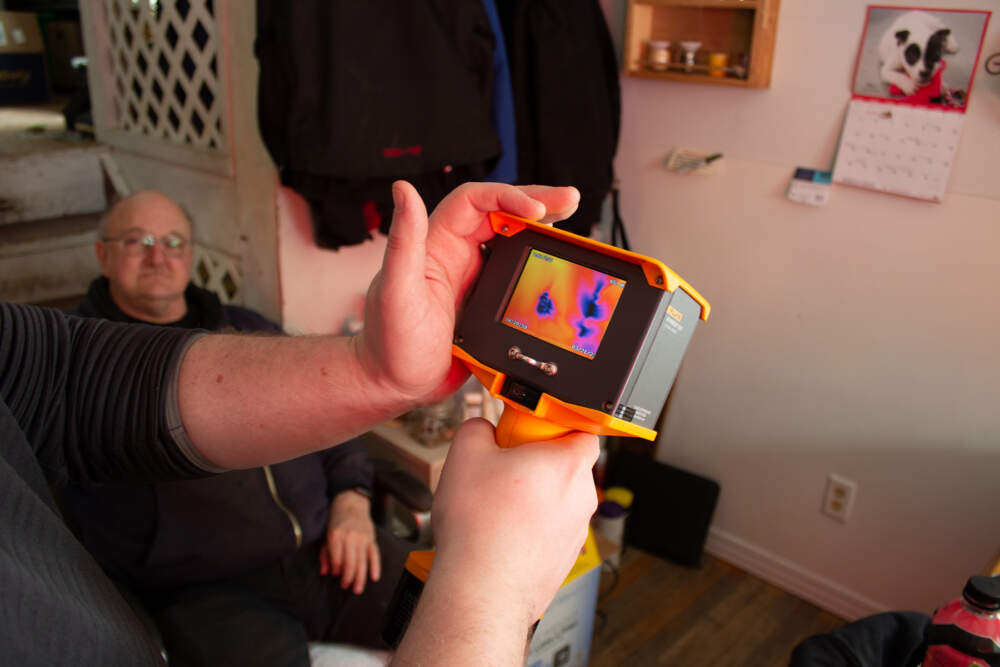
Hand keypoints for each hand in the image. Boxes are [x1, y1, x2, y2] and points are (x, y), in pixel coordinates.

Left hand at [318, 490, 380, 594]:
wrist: (351, 502)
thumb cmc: (337, 520)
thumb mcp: (326, 535)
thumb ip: (325, 554)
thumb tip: (325, 571)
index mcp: (336, 535)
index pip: (337, 558)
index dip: (336, 569)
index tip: (336, 576)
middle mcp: (350, 537)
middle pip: (350, 562)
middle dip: (348, 577)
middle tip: (346, 587)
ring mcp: (362, 538)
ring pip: (362, 561)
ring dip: (360, 577)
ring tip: (358, 589)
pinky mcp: (371, 538)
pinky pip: (374, 554)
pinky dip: (375, 566)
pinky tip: (374, 577)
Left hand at [356, 181, 579, 407]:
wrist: (395, 386)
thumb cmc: (389, 343)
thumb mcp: (397, 290)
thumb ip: (403, 240)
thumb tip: (403, 190)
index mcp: (437, 244)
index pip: (477, 201)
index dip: (509, 197)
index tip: (537, 210)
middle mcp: (457, 255)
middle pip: (503, 214)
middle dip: (538, 203)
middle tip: (569, 199)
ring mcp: (475, 279)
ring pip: (514, 241)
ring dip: (542, 230)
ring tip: (569, 226)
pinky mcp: (487, 304)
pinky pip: (518, 274)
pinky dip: (540, 264)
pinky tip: (556, 265)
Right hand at [431, 419, 598, 623]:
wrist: (482, 588)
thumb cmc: (479, 526)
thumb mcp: (465, 454)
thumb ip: (478, 429)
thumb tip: (483, 430)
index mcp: (568, 464)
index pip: (582, 431)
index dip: (556, 428)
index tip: (530, 432)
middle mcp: (581, 497)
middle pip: (566, 468)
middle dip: (537, 465)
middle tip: (504, 469)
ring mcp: (576, 532)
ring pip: (558, 502)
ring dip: (532, 499)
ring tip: (495, 507)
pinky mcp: (564, 559)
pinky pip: (550, 532)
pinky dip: (530, 529)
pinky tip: (500, 534)